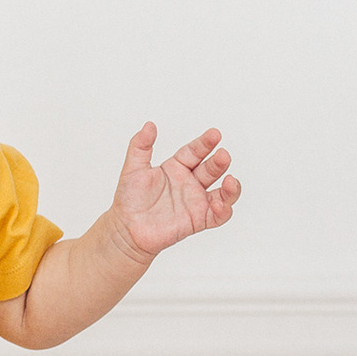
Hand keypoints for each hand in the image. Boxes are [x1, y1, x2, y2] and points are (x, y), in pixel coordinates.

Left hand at [108, 122, 240, 260]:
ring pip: (222, 192)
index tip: (214, 134)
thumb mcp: (133, 168)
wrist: (126, 229)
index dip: (205, 143)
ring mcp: (195, 201)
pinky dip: (223, 210)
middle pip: (211, 169)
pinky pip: (217, 216)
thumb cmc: (129, 200)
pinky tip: (219, 204)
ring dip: (230, 186)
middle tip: (223, 156)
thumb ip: (140, 146)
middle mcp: (189, 183)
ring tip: (230, 181)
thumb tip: (149, 125)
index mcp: (176, 167)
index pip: (195, 151)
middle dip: (219, 162)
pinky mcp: (198, 220)